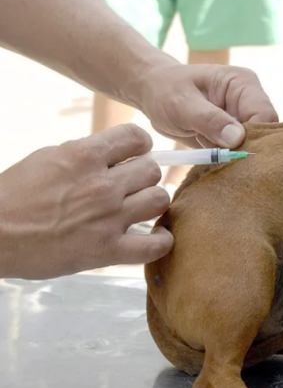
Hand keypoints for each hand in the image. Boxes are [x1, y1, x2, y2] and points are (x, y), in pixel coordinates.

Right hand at [0, 125, 172, 279]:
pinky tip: (156, 235)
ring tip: (140, 208)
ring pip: (160, 199)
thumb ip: (85, 154)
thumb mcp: (48, 158)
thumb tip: (115, 153)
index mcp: (84, 156)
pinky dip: (162, 241)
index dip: (141, 145)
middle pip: (152, 170)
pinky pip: (155, 245)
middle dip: (144, 176)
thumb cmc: (12, 197)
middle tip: (131, 186)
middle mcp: (102, 185)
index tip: (136, 154)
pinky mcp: (107, 251)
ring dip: (153, 203)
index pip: (136, 137)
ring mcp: (108, 218)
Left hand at [134, 64, 277, 148]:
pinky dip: (228, 160)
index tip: (233, 154)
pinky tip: (212, 160)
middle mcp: (250, 100)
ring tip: (213, 159)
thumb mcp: (181, 103)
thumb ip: (209, 120)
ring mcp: (243, 118)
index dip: (254, 138)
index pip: (265, 115)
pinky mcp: (235, 133)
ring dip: (236, 157)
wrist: (153, 93)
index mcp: (243, 84)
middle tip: (223, 163)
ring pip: (254, 145)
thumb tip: (237, 139)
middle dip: (246, 150)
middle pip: (265, 133)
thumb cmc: (165, 90)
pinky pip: (241, 151)